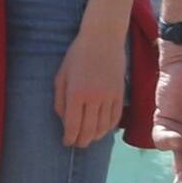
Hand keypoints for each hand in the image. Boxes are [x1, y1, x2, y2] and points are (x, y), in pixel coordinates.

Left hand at [57, 14, 129, 147]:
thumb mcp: (61, 77)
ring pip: (103, 126)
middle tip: (77, 144)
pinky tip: (103, 129)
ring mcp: (110, 96)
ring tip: (89, 139)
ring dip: (95, 136)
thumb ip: (60, 101)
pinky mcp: (120, 93)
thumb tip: (65, 121)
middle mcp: (94, 98)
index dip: (69, 138)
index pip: (73, 125)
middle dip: (82, 141)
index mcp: (76, 94)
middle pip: (89, 129)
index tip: (66, 143)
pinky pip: (116, 117)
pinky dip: (109, 127)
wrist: (103, 38)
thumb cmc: (77, 55)